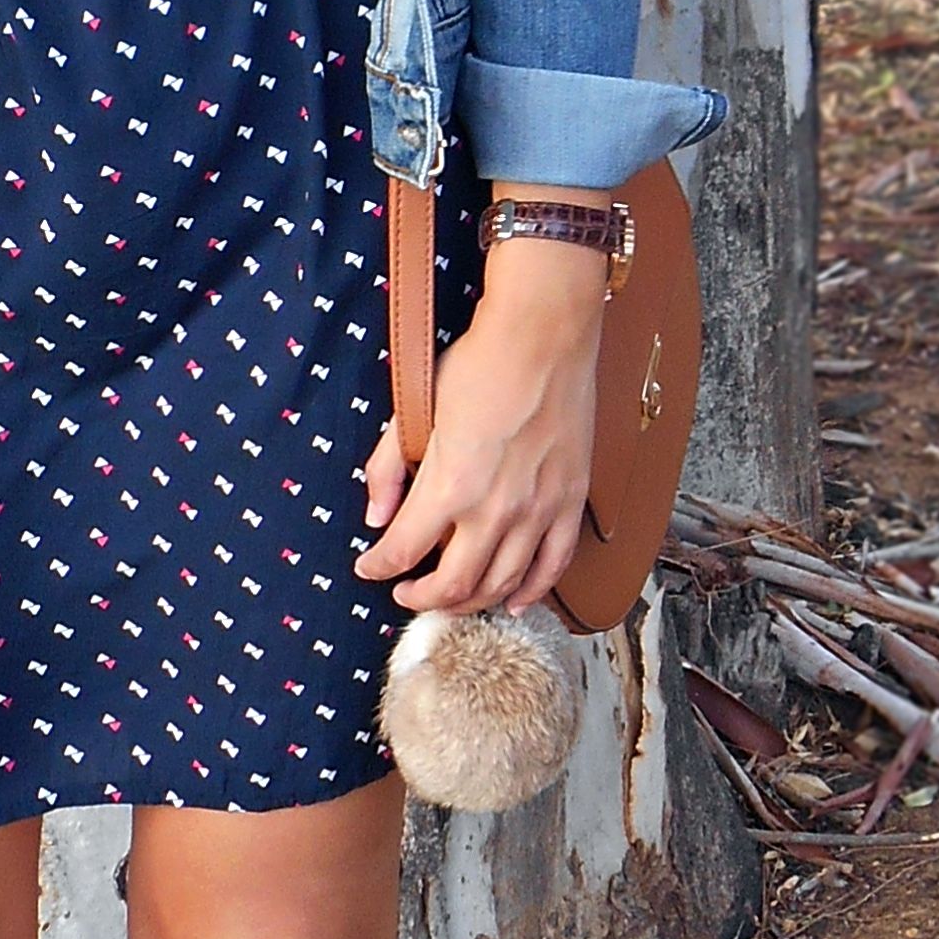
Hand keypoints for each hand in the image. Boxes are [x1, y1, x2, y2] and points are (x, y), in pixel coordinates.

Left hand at [354, 225, 606, 616]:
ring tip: (450, 599)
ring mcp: (538, 511)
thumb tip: (376, 516)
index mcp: (450, 486)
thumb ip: (388, 468)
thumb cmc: (477, 364)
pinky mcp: (569, 502)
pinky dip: (532, 592)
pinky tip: (515, 602)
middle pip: (452, 585)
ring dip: (470, 602)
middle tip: (406, 593)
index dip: (378, 567)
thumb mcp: (414, 411)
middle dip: (421, 597)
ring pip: (501, 585)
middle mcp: (495, 510)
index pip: (402, 550)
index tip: (369, 567)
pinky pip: (553, 566)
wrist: (542, 336)